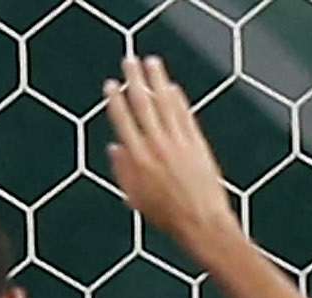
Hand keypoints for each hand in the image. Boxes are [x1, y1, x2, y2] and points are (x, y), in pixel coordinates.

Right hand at [102, 52, 238, 250]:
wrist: (201, 222)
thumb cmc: (167, 216)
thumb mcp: (136, 199)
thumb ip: (123, 172)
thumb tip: (114, 148)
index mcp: (138, 161)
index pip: (123, 122)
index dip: (115, 102)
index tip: (110, 85)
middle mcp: (157, 147)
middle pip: (143, 105)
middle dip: (134, 80)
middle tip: (129, 61)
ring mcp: (178, 142)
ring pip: (165, 103)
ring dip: (157, 80)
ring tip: (151, 63)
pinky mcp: (197, 142)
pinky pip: (184, 114)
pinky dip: (177, 99)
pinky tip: (171, 87)